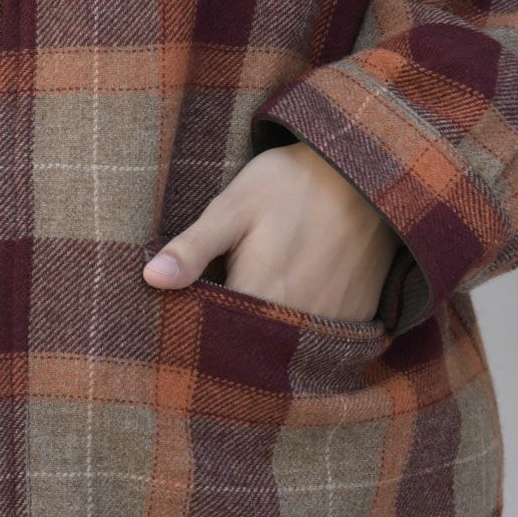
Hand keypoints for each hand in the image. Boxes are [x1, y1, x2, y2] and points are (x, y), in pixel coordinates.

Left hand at [142, 141, 401, 322]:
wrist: (367, 169)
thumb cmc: (292, 182)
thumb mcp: (234, 206)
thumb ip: (193, 248)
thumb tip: (150, 279)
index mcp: (258, 295)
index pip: (213, 336)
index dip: (195, 330)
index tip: (184, 315)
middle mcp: (296, 320)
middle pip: (250, 347)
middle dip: (230, 337)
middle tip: (223, 306)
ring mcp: (331, 321)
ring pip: (285, 346)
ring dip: (267, 335)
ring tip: (259, 303)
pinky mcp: (357, 316)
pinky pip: (320, 339)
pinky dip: (302, 331)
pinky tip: (294, 302)